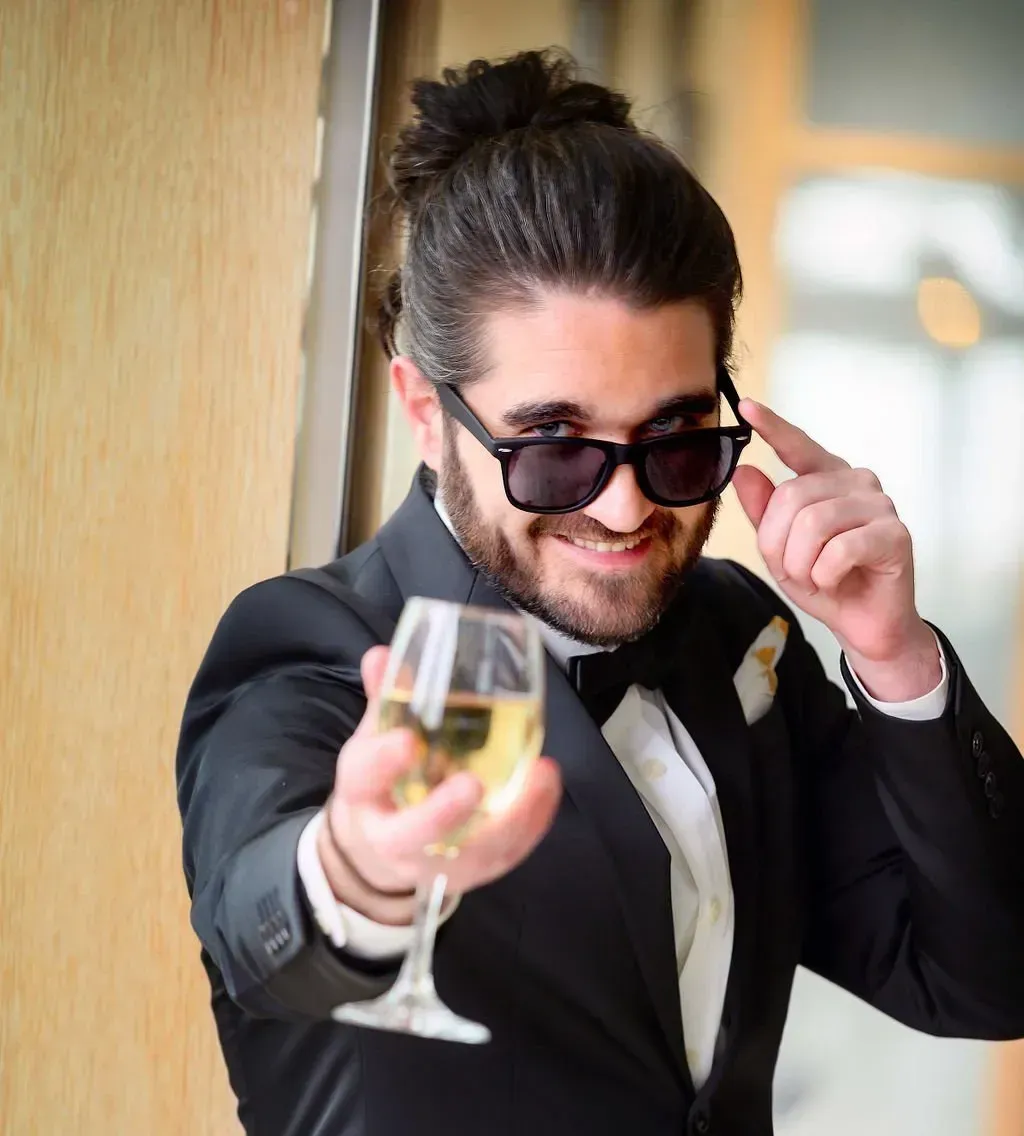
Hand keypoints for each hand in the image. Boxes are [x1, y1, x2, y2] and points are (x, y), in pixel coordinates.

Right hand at [317, 646, 561, 923]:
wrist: (376, 851)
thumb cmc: (382, 783)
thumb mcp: (374, 741)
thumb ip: (385, 699)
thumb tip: (382, 655)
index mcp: (361, 795)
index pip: (363, 779)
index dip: (383, 762)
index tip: (407, 741)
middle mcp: (392, 837)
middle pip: (409, 835)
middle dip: (440, 814)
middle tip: (472, 784)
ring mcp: (432, 862)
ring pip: (467, 856)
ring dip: (507, 822)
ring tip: (538, 777)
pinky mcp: (469, 872)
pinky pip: (502, 857)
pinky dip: (530, 826)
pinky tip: (546, 787)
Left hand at [731, 399, 940, 700]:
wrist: (863, 623)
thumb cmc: (824, 580)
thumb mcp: (780, 550)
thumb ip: (763, 512)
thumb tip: (744, 471)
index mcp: (826, 479)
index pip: (797, 447)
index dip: (773, 427)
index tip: (746, 406)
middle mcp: (855, 482)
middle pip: (792, 497)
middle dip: (779, 544)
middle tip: (794, 569)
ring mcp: (879, 504)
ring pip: (813, 523)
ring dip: (801, 563)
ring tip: (814, 576)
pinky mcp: (895, 533)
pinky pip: (839, 548)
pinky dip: (825, 574)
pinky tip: (835, 580)